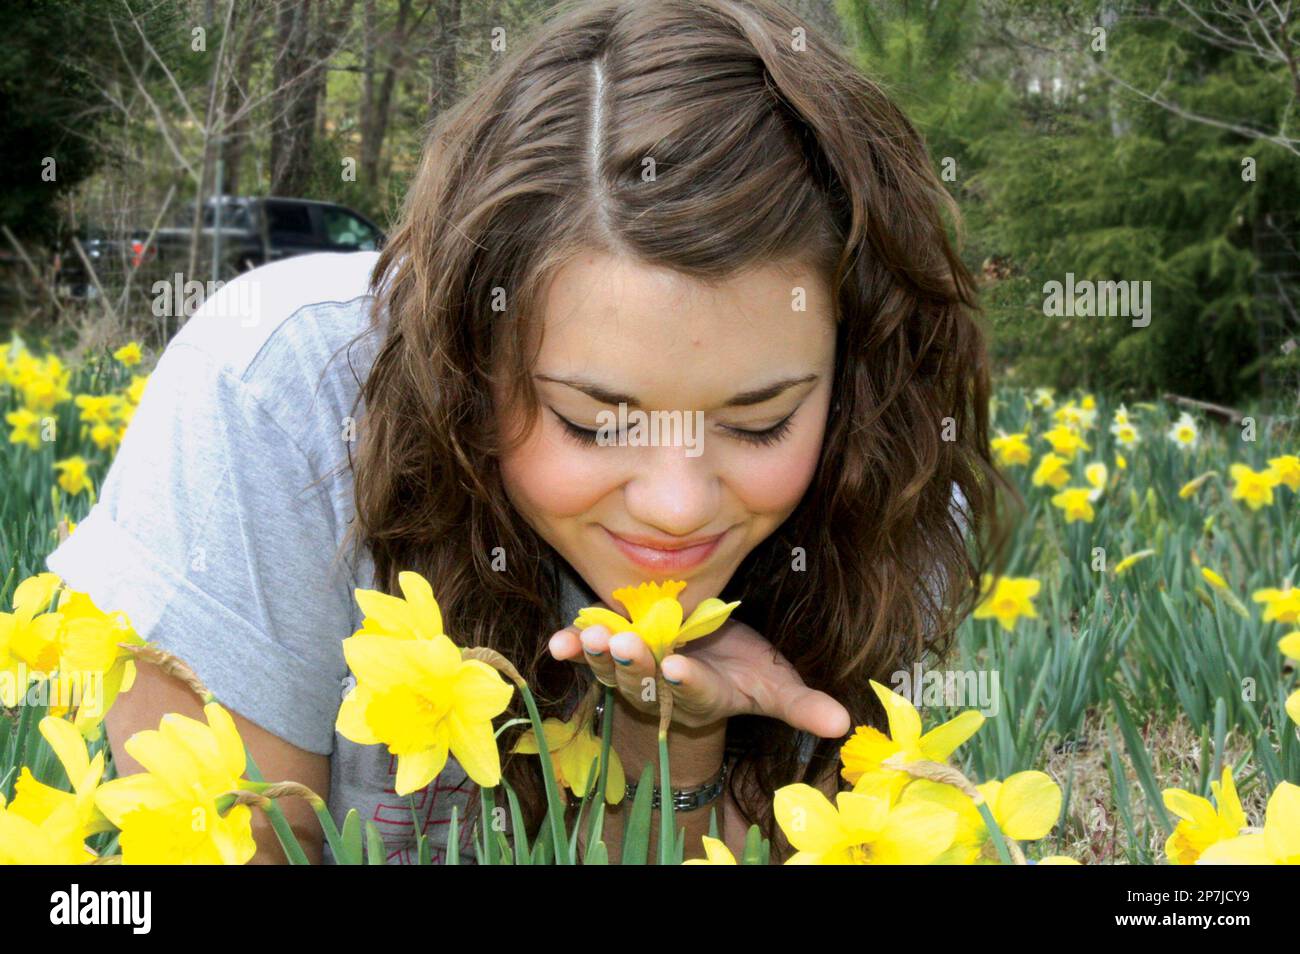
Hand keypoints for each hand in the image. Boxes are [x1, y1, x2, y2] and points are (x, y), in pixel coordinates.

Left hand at [548, 615, 850, 737]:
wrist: (700, 665)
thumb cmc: (740, 673)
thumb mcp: (773, 687)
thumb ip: (800, 705)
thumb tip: (844, 724)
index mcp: (703, 696)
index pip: (695, 692)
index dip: (687, 682)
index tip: (678, 669)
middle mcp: (663, 691)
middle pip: (647, 682)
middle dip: (635, 664)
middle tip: (626, 644)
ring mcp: (634, 674)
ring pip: (613, 668)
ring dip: (600, 654)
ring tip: (589, 636)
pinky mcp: (613, 654)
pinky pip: (589, 654)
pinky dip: (572, 649)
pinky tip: (557, 642)